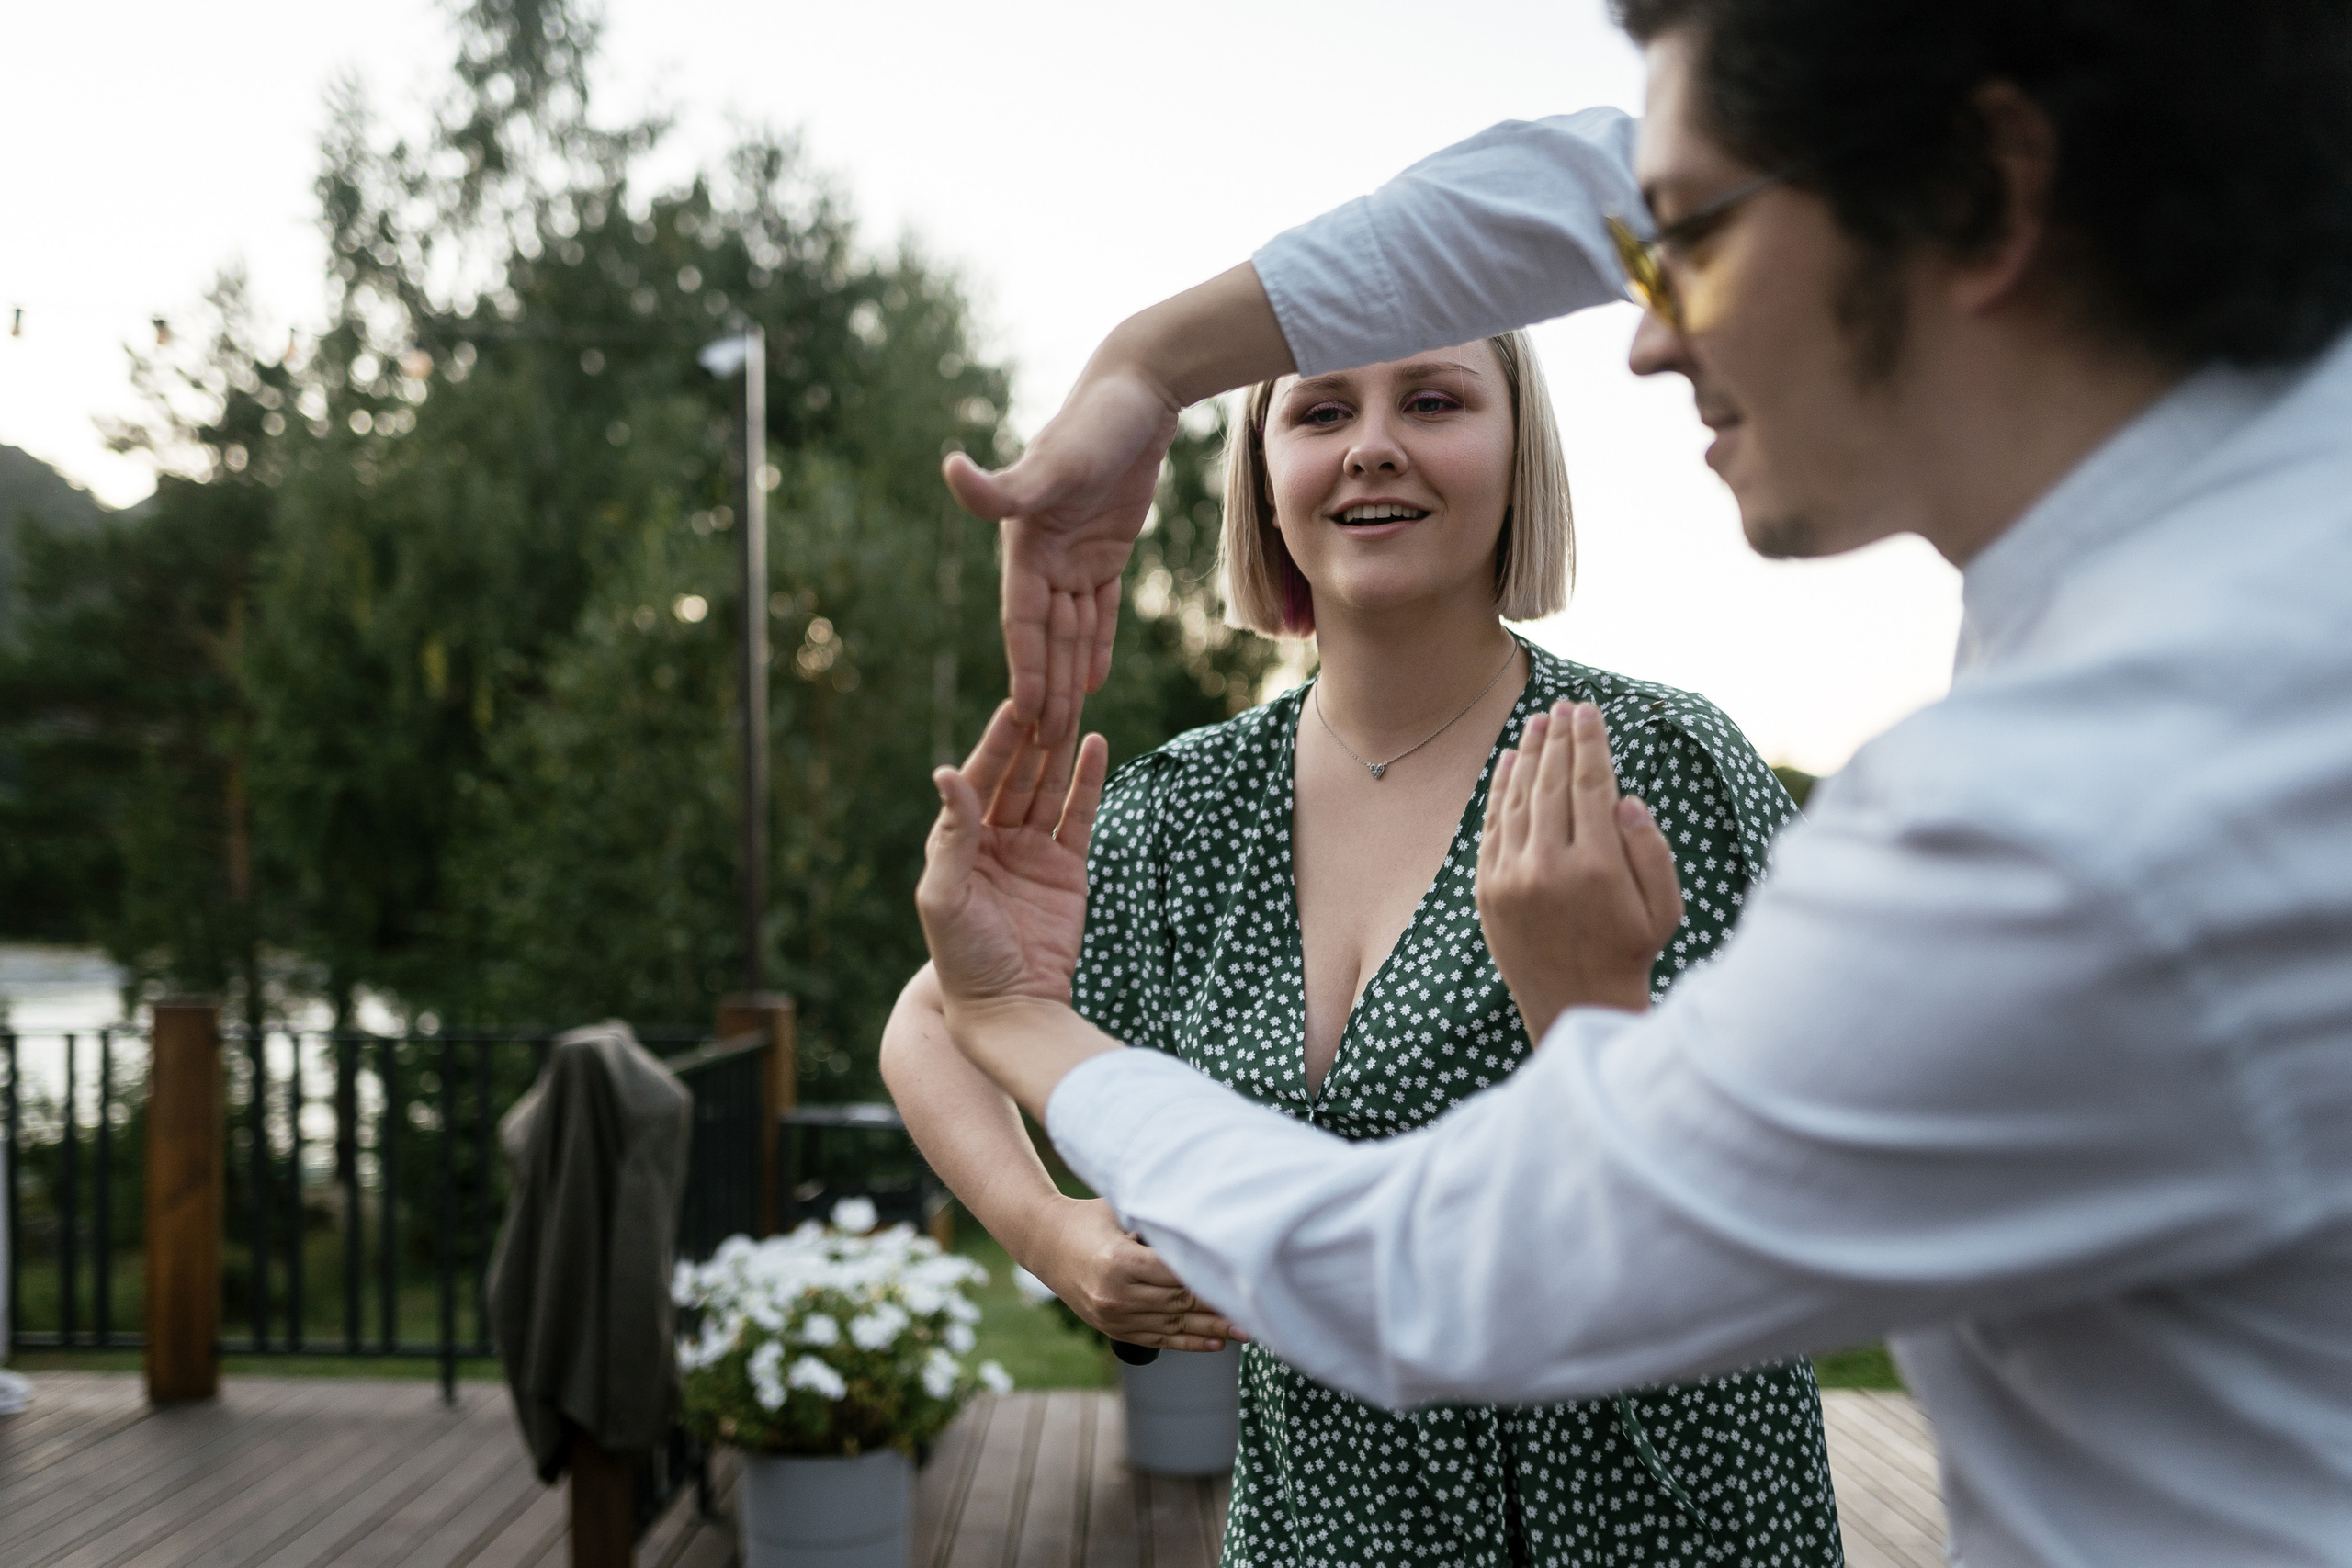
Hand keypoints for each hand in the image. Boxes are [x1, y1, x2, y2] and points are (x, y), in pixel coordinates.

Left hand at [916, 700, 1108, 1015]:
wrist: (1011, 1005)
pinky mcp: (1067, 867)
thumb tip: (943, 772)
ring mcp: (1032, 851)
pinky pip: (1079, 815)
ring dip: (1059, 751)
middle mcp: (994, 840)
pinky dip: (1087, 781)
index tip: (1012, 707)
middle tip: (1050, 696)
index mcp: (958, 842)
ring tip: (1074, 708)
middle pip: (1016, 778)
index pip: (978, 781)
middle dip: (1031, 740)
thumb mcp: (946, 895)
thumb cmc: (964, 956)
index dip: (996, 745)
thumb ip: (951, 835)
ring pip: (1048, 789)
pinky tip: (1095, 745)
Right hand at [944, 365, 1175, 744]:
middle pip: (1047, 636)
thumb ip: (1004, 485)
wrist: (1137, 391)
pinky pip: (1101, 607)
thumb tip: (951, 469)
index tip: (1026, 714)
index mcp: (1025, 547)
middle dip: (1048, 688)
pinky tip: (1094, 678)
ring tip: (1067, 726)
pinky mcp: (1108, 550)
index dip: (1025, 668)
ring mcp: (1076, 556)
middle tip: (1048, 744)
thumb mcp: (1054, 461)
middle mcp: (1045, 557)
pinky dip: (1097, 641)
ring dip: (1070, 675)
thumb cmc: (1094, 422)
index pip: (1022, 622)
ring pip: (1073, 629)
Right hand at [1027, 1197, 1246, 1352]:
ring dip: (1212, 1329)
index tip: (1246, 1277)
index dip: (1212, 1276)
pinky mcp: (1113, 1328)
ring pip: (1173, 1326)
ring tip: (1248, 1331)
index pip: (1178, 1273)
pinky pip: (1157, 1340)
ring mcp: (1114, 1316)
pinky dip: (1188, 1343)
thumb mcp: (1121, 1207)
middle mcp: (1116, 1293)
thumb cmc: (1090, 1217)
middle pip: (1180, 1302)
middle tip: (1260, 1308)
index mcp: (1120, 1260)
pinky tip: (1216, 1343)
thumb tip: (1205, 1215)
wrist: (1045, 1242)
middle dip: (1220, 1306)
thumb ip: (1157, 1216)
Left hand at [1475, 702, 1683, 1036]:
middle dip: (1558, 740)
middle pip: (1552, 785)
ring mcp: (1511, 878)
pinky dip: (1499, 791)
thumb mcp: (1664, 908)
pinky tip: (1509, 763)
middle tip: (1564, 707)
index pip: (1591, 786)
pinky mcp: (1487, 889)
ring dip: (1527, 756)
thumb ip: (1651, 850)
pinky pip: (1493, 827)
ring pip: (1518, 800)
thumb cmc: (1630, 952)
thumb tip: (1623, 797)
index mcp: (1598, 868)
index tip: (1589, 712)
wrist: (1574, 1006)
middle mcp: (1549, 868)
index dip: (1589, 744)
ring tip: (1537, 723)